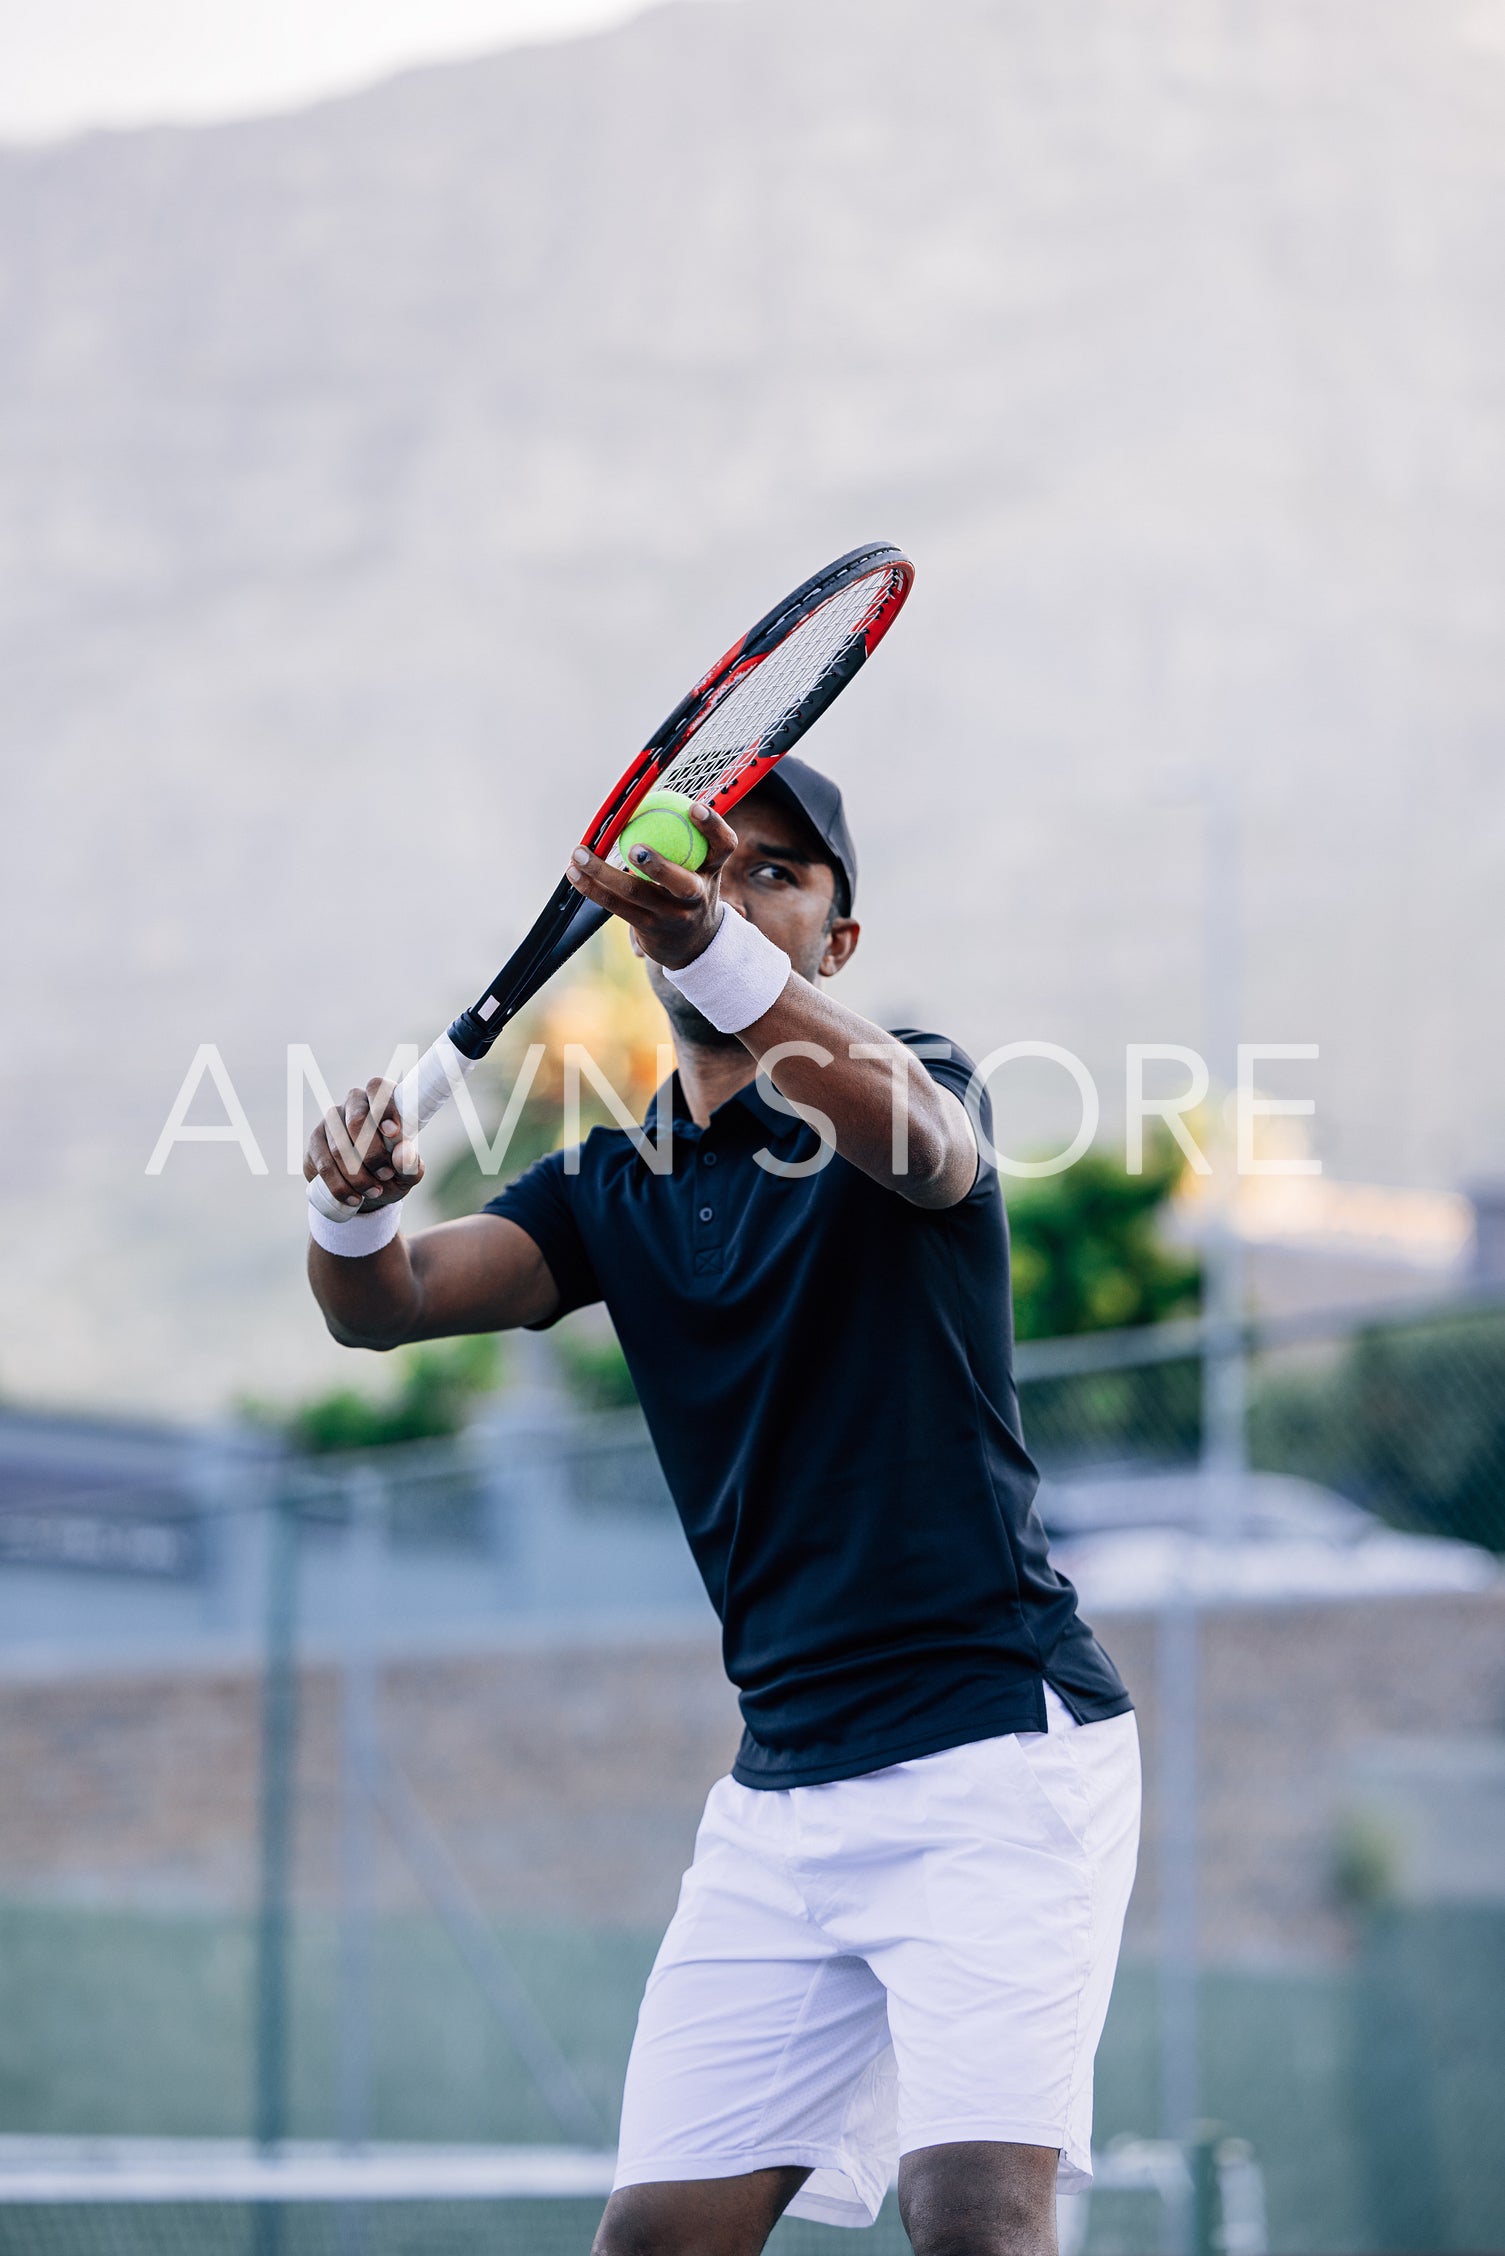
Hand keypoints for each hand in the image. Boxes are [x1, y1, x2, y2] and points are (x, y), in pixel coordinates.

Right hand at [304, 1077, 423, 1213]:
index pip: (378, 1088)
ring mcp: (332, 1120)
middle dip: (373, 1153)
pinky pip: (324, 1164)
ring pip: (341, 1147)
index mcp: (382, 1100)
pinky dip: (340, 1186)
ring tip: (375, 1192)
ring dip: (359, 1175)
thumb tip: (403, 1154)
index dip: (385, 1108)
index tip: (394, 1134)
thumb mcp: (407, 1172)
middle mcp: (355, 1104)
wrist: (366, 1193)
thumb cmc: (392, 1173)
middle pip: (357, 1118)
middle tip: (386, 1174)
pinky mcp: (315, 1142)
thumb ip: (410, 1163)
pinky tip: (355, 1199)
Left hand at [563, 800, 737, 969]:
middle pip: (682, 883)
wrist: (693, 944)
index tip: (694, 805)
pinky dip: (592, 887)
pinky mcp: (648, 928)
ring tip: (580, 854)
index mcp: (711, 871)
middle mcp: (696, 896)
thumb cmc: (688, 890)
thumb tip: (649, 792)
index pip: (724, 846)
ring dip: (603, 872)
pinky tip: (574, 873)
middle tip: (634, 848)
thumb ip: (682, 837)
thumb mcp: (698, 866)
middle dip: (658, 866)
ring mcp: (672, 915)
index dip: (713, 826)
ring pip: (636, 893)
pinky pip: (615, 905)